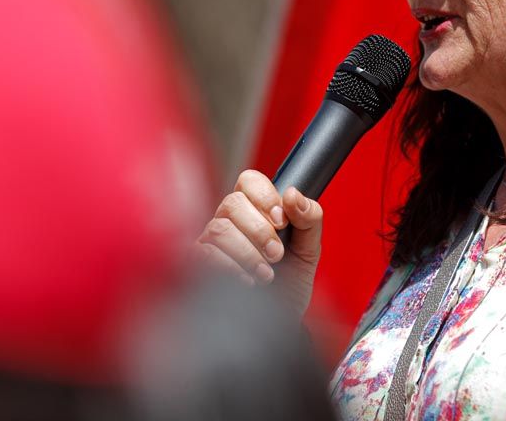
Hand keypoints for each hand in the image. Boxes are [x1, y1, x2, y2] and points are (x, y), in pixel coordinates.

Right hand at [195, 170, 323, 317]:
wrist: (278, 324)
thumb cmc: (290, 285)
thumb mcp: (309, 250)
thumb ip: (309, 218)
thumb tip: (293, 194)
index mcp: (255, 210)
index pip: (250, 181)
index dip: (265, 195)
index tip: (282, 220)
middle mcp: (229, 222)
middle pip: (232, 203)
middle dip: (260, 230)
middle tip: (277, 254)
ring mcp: (210, 244)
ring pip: (219, 228)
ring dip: (248, 252)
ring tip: (266, 273)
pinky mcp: (196, 267)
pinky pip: (203, 254)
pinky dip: (230, 267)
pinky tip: (246, 280)